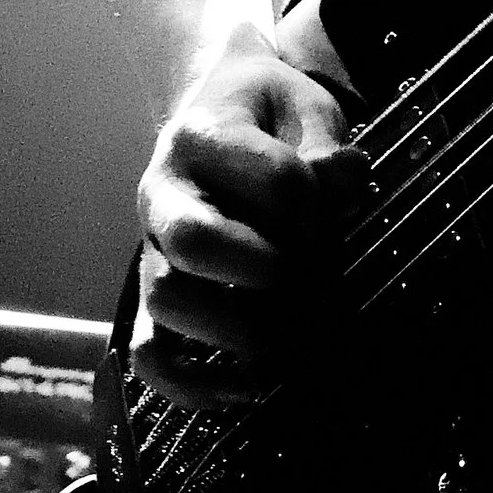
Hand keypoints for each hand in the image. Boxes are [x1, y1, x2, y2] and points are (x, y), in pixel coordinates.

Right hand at [133, 21, 367, 409]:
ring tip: (294, 339)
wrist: (219, 113)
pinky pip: (149, 354)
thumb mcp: (303, 104)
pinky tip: (248, 389)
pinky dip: (192, 384)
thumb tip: (343, 181)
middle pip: (196, 241)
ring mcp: (150, 249)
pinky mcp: (151, 298)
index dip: (322, 207)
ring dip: (238, 330)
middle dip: (273, 273)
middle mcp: (163, 193)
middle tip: (319, 286)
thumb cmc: (270, 116)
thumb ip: (324, 142)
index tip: (341, 218)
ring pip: (165, 300)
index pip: (274, 178)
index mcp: (202, 134)